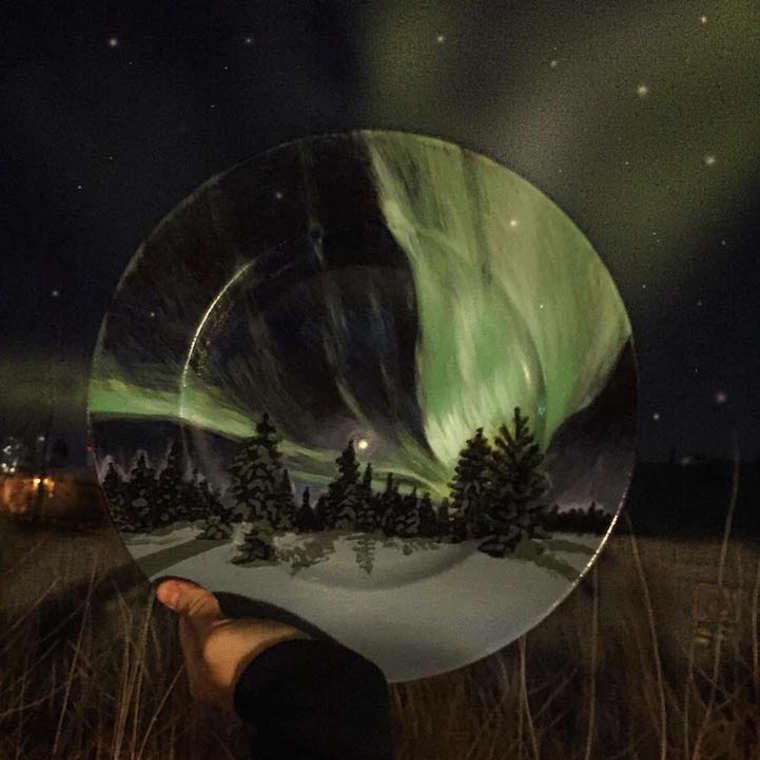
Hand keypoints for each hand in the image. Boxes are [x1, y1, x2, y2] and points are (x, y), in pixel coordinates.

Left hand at [155, 578, 310, 712]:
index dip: (190, 603)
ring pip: (234, 637)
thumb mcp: (216, 633)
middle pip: (211, 636)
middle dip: (215, 612)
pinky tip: (262, 612)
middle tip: (223, 581)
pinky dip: (256, 624)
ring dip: (238, 617)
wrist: (297, 681)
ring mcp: (246, 674)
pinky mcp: (271, 665)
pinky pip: (255, 639)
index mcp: (198, 676)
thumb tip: (162, 589)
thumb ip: (194, 611)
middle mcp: (218, 679)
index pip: (187, 630)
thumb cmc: (246, 659)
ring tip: (244, 592)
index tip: (199, 578)